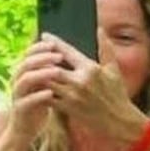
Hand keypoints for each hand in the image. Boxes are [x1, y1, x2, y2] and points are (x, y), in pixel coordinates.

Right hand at [7, 39, 64, 141]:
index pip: (28, 54)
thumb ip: (47, 71)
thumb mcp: (42, 85)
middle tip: (59, 57)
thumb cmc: (37, 105)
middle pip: (26, 64)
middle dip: (43, 58)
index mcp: (22, 73)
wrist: (25, 129)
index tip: (55, 44)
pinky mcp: (19, 109)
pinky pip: (27, 100)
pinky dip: (38, 95)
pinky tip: (51, 93)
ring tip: (58, 71)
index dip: (40, 48)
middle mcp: (16, 81)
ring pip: (25, 80)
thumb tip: (62, 53)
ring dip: (41, 74)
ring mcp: (16, 95)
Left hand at [43, 33, 149, 150]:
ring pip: (47, 82)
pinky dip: (40, 90)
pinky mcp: (67, 108)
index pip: (68, 51)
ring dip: (38, 74)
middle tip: (33, 53)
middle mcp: (80, 82)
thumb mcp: (113, 70)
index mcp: (91, 69)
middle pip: (53, 67)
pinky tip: (35, 84)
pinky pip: (47, 97)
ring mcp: (72, 96)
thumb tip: (99, 29)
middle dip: (42, 59)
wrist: (119, 121)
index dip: (54, 42)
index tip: (44, 35)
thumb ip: (105, 48)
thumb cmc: (117, 94)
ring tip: (31, 67)